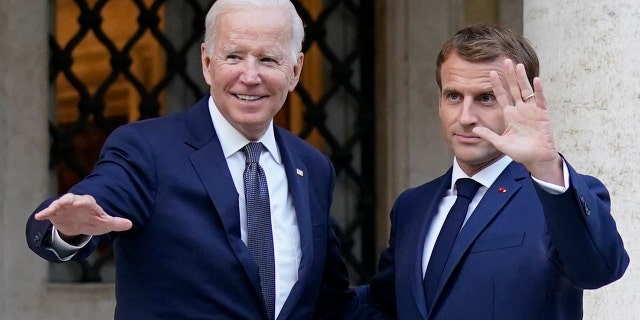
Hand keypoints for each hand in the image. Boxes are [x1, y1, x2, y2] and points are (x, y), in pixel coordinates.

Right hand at [34, 193, 132, 236]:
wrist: (81, 225)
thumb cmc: (95, 221)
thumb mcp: (106, 223)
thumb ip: (116, 223)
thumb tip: (130, 224)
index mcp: (89, 204)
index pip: (87, 201)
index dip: (84, 202)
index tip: (80, 203)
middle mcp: (76, 203)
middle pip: (71, 199)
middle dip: (68, 200)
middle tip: (64, 202)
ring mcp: (65, 207)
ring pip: (59, 204)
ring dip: (55, 206)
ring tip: (51, 210)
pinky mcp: (56, 214)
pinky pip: (50, 212)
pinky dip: (45, 213)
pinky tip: (39, 217)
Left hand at [473, 59, 563, 184]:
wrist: (536, 159)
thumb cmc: (520, 152)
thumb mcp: (501, 143)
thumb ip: (488, 135)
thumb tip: (473, 130)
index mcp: (509, 115)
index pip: (501, 96)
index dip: (496, 85)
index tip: (490, 73)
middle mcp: (520, 109)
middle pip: (513, 88)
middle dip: (509, 75)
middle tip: (505, 60)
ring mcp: (532, 111)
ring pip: (526, 90)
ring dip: (522, 78)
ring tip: (518, 65)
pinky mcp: (542, 114)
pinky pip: (541, 100)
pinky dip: (539, 90)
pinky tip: (536, 80)